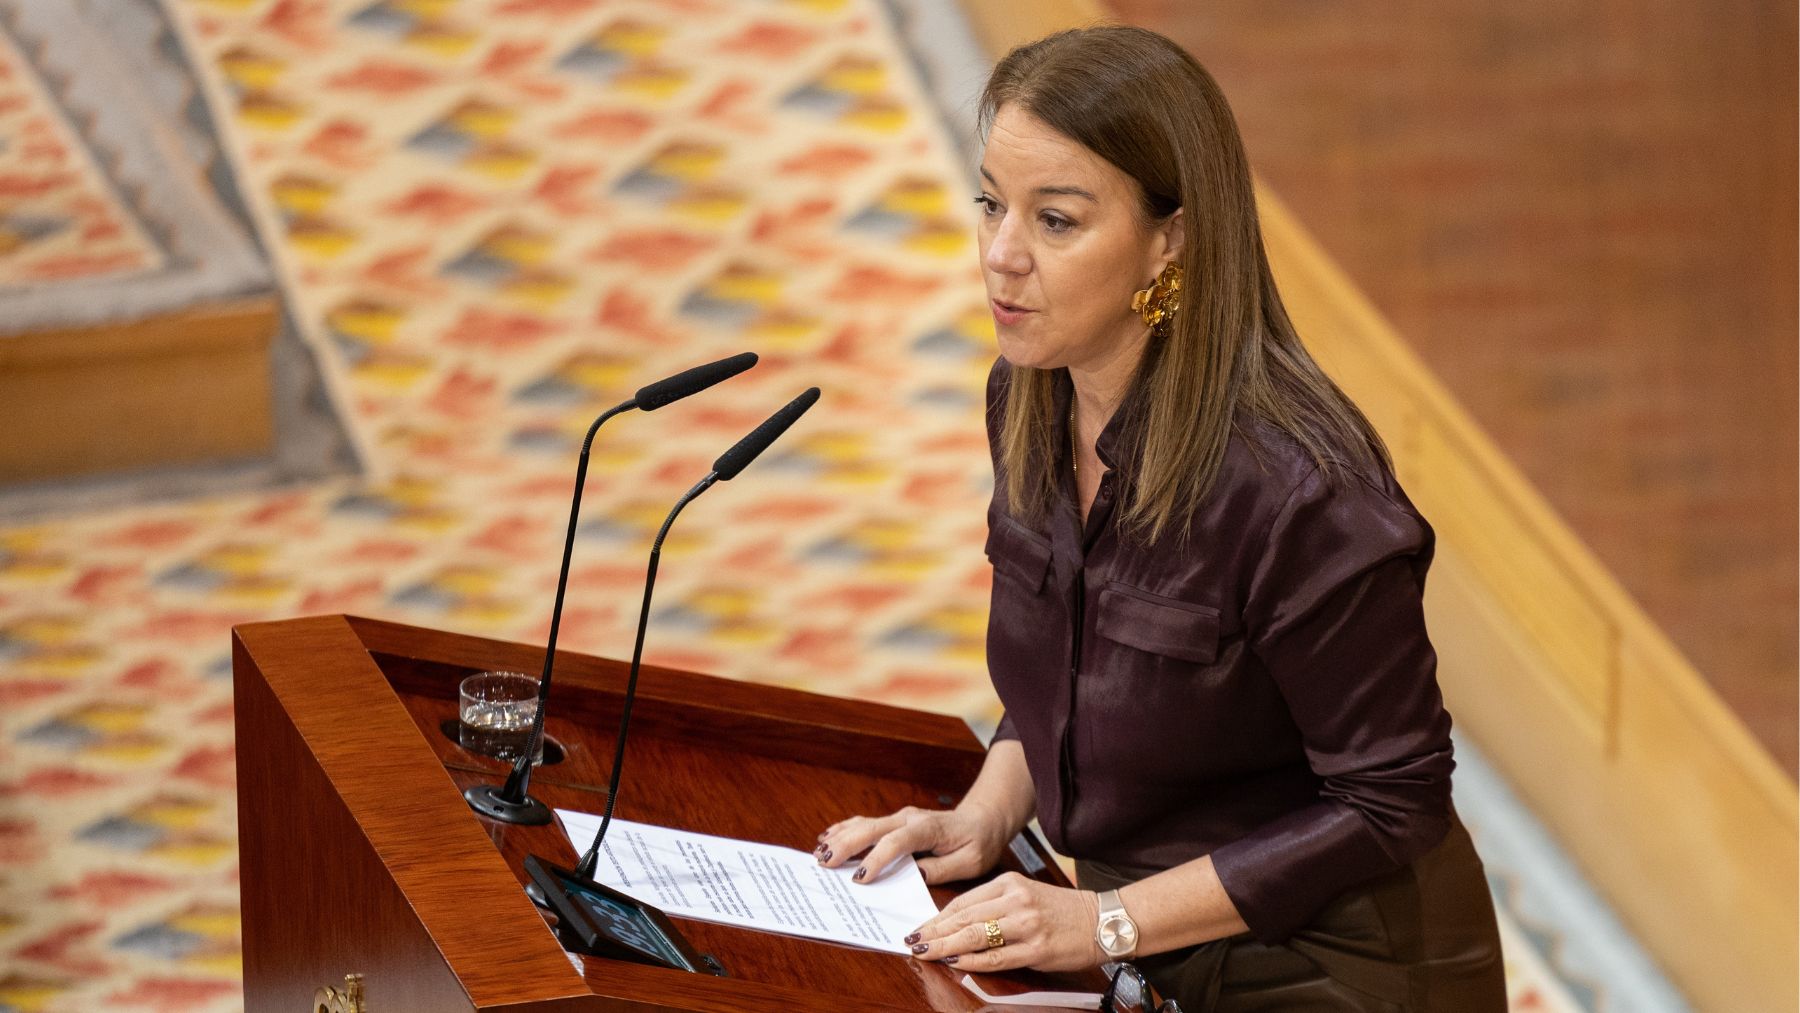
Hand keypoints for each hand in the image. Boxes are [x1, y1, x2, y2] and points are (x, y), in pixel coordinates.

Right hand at [814, 804, 1009, 885]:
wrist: (982, 820)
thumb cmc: (978, 843)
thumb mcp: (970, 862)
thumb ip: (942, 869)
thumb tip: (914, 875)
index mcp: (928, 829)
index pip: (897, 842)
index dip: (877, 859)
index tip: (860, 879)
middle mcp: (909, 819)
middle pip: (872, 829)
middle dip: (846, 845)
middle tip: (824, 863)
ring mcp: (900, 818)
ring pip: (865, 824)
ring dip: (841, 837)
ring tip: (819, 853)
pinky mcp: (895, 822)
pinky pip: (866, 823)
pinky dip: (846, 829)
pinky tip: (828, 837)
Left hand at [905, 872, 1101, 972]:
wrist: (1103, 920)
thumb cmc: (1063, 910)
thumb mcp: (1026, 894)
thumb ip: (995, 904)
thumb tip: (957, 925)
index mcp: (1010, 883)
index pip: (963, 901)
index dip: (937, 916)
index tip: (918, 927)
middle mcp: (1015, 900)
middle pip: (963, 917)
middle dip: (933, 931)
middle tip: (911, 941)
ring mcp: (1026, 924)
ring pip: (975, 935)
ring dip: (945, 945)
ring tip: (925, 952)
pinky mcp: (1036, 948)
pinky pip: (997, 957)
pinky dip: (972, 961)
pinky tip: (956, 962)